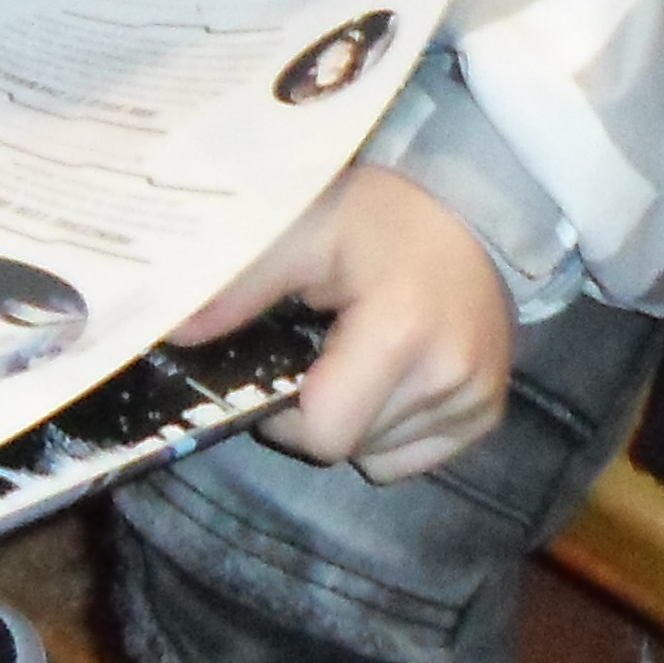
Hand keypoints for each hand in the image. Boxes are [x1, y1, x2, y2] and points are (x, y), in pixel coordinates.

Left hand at [180, 164, 514, 482]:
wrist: (469, 206)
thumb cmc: (376, 216)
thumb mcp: (303, 228)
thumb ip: (239, 285)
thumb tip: (173, 336)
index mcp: (401, 333)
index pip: (321, 434)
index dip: (287, 410)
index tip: (289, 359)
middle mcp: (450, 376)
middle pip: (349, 447)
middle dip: (321, 410)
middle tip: (326, 347)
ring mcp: (477, 399)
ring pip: (379, 455)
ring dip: (358, 416)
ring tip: (365, 350)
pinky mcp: (489, 412)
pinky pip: (415, 456)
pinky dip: (393, 427)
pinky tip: (397, 373)